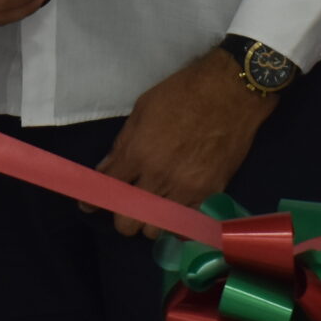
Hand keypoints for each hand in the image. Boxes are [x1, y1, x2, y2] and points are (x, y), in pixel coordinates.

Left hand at [90, 54, 275, 237]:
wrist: (231, 91)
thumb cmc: (183, 93)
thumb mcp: (143, 109)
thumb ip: (123, 143)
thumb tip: (106, 169)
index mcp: (138, 153)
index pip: (107, 190)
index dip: (94, 200)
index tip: (90, 203)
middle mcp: (159, 178)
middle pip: (128, 222)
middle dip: (122, 217)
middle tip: (127, 205)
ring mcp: (186, 190)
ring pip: (156, 229)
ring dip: (150, 221)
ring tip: (154, 207)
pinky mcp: (210, 194)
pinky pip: (186, 224)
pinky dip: (177, 222)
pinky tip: (176, 210)